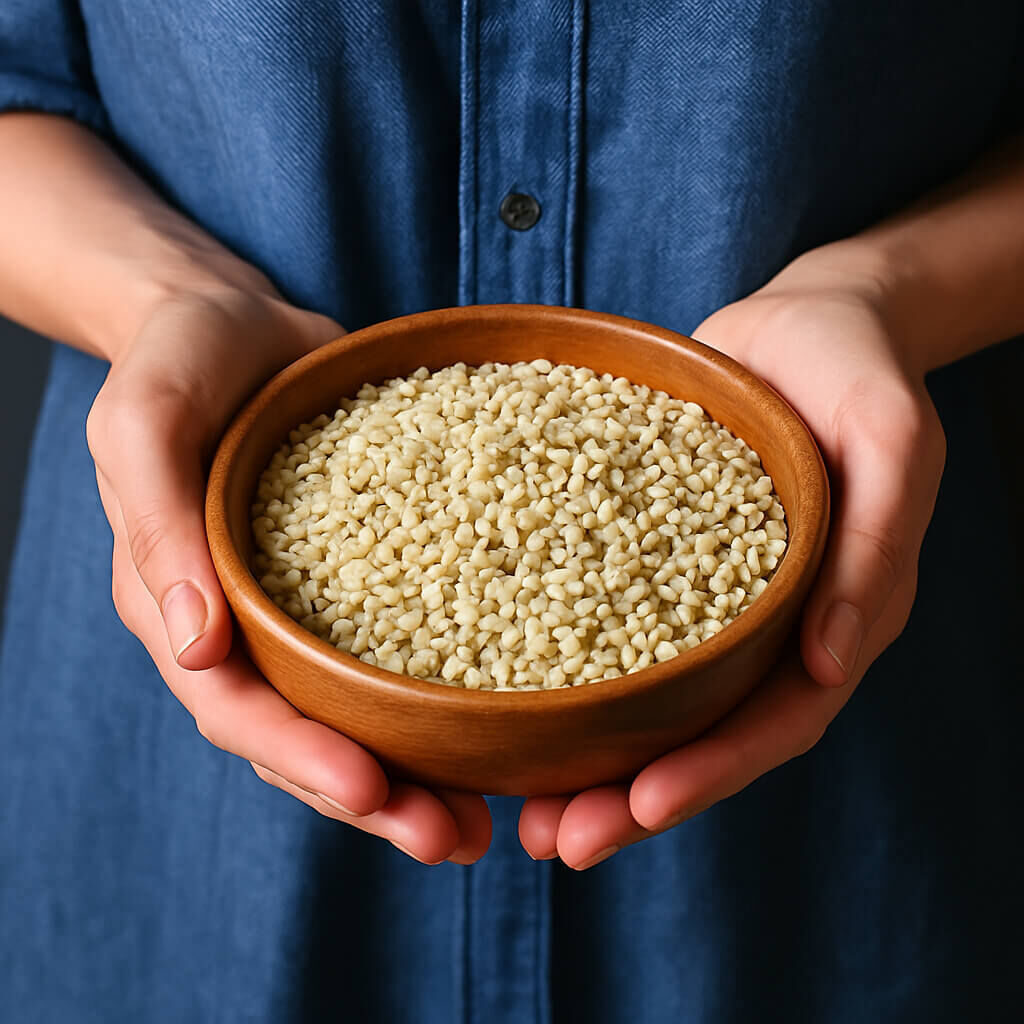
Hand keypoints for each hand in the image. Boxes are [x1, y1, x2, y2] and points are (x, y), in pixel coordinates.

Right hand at [86, 284, 490, 863]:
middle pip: (306, 735)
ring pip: (357, 711)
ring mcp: (309, 606)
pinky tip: (502, 720)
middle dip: (374, 797)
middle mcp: (248, 624)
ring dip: (418, 773)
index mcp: (185, 603)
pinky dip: (442, 695)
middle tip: (454, 840)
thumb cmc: (179, 359)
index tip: (373, 790)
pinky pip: (401, 646)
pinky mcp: (367, 576)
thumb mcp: (146, 419)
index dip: (299, 757)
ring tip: (488, 818)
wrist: (235, 320)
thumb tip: (193, 645)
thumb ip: (157, 523)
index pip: (235, 708)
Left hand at [519, 250, 945, 867]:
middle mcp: (764, 626)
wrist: (804, 322)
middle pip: (700, 735)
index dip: (712, 773)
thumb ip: (873, 547)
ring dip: (591, 760)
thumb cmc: (857, 371)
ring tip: (518, 803)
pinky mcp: (650, 559)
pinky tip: (506, 693)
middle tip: (553, 842)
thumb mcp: (890, 440)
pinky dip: (567, 673)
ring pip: (650, 701)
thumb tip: (834, 663)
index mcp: (829, 617)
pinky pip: (609, 626)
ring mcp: (705, 599)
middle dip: (632, 797)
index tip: (638, 809)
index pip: (775, 723)